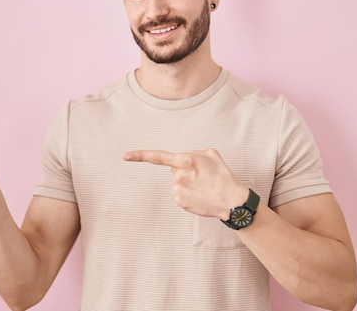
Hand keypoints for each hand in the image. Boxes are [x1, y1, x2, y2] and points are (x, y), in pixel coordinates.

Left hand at [123, 148, 248, 219]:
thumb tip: (185, 160)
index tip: (125, 155)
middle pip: (174, 169)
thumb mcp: (211, 154)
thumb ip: (194, 152)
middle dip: (184, 169)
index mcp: (185, 161)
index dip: (140, 155)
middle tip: (202, 175)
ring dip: (188, 182)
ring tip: (204, 186)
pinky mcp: (179, 202)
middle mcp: (178, 176)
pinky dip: (188, 193)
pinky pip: (180, 193)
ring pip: (178, 182)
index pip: (158, 157)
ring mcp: (177, 190)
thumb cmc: (223, 176)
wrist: (231, 201)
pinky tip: (201, 195)